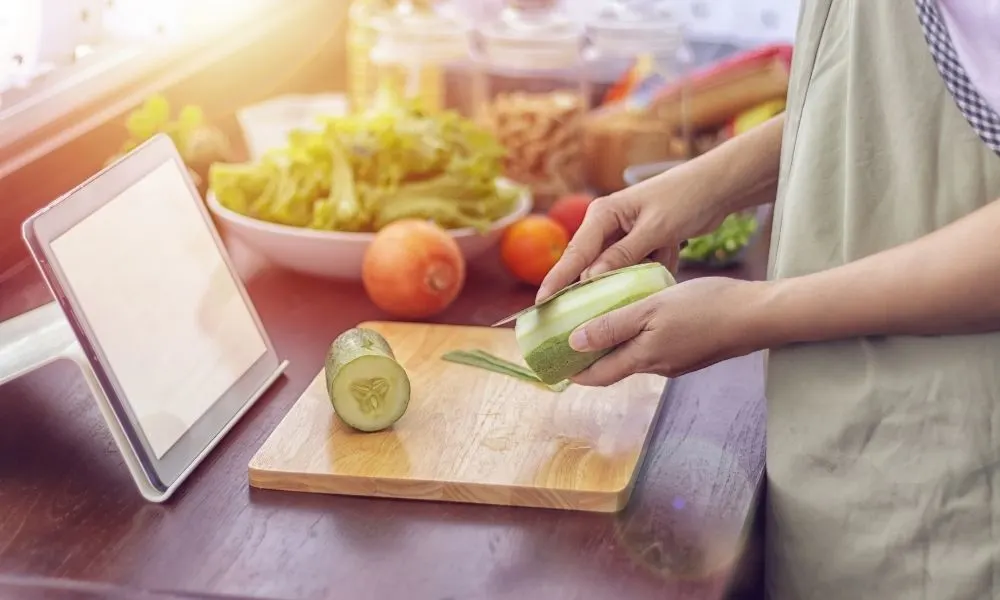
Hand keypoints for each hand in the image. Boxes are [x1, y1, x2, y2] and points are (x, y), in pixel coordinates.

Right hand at [536, 165, 728, 301]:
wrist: (717, 186)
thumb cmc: (685, 199)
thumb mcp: (654, 229)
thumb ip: (623, 254)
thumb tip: (591, 279)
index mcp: (603, 214)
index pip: (575, 253)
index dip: (558, 280)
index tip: (542, 303)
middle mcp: (608, 224)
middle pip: (591, 265)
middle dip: (591, 287)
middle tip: (576, 314)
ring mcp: (625, 235)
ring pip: (616, 270)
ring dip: (632, 277)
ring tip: (637, 281)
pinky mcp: (642, 243)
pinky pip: (637, 268)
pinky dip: (651, 269)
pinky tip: (667, 257)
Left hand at [566, 277, 766, 385]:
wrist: (757, 316)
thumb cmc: (704, 307)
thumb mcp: (651, 309)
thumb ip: (613, 326)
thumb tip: (574, 343)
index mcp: (644, 358)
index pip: (599, 375)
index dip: (575, 373)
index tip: (554, 368)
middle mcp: (659, 367)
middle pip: (616, 367)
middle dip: (592, 357)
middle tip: (570, 341)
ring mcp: (678, 362)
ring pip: (637, 356)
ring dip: (617, 345)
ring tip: (601, 323)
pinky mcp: (693, 352)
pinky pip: (657, 348)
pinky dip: (640, 338)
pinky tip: (641, 318)